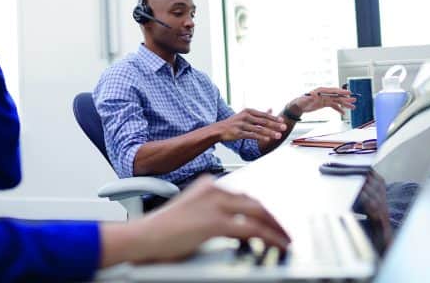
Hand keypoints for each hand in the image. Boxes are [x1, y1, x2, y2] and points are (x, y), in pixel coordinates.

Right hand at [102, 177, 290, 264]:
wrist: (145, 236)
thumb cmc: (163, 229)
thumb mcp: (192, 213)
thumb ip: (211, 212)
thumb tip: (233, 226)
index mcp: (208, 185)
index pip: (242, 195)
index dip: (260, 209)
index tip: (270, 219)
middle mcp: (213, 190)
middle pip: (254, 202)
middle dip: (272, 217)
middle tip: (283, 230)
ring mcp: (215, 204)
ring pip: (257, 213)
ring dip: (275, 227)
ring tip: (284, 239)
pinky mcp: (215, 222)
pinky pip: (252, 229)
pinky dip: (269, 237)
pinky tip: (276, 244)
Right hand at [215, 108, 285, 142]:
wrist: (219, 129)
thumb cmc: (234, 123)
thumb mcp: (246, 115)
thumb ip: (259, 114)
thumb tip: (271, 109)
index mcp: (248, 111)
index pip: (264, 114)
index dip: (274, 118)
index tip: (282, 121)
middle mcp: (245, 116)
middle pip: (263, 121)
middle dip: (275, 125)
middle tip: (284, 127)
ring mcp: (241, 125)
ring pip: (258, 129)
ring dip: (270, 133)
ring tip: (278, 136)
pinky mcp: (238, 133)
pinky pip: (251, 135)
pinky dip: (260, 137)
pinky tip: (267, 139)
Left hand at [289, 87, 355, 116]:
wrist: (298, 106)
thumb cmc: (301, 101)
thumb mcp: (305, 100)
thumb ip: (310, 97)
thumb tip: (313, 95)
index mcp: (321, 91)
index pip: (333, 91)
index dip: (341, 92)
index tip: (349, 93)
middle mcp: (324, 94)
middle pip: (337, 96)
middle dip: (345, 98)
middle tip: (354, 100)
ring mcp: (325, 98)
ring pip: (337, 101)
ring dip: (344, 104)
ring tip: (352, 107)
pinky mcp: (324, 103)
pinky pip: (333, 106)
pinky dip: (338, 109)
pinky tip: (343, 113)